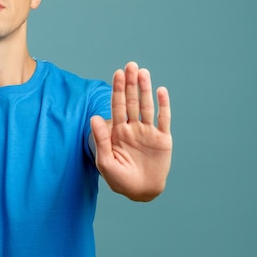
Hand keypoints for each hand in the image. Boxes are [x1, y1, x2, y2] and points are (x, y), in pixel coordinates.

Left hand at [91, 62, 171, 200]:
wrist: (141, 192)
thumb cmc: (119, 179)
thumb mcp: (105, 162)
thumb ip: (100, 140)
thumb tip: (94, 117)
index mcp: (117, 131)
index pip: (117, 106)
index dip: (117, 90)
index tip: (117, 74)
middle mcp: (132, 127)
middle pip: (131, 101)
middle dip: (130, 84)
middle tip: (130, 65)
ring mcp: (148, 132)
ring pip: (146, 106)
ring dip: (145, 89)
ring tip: (142, 72)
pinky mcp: (162, 139)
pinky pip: (163, 119)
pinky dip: (163, 105)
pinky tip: (161, 91)